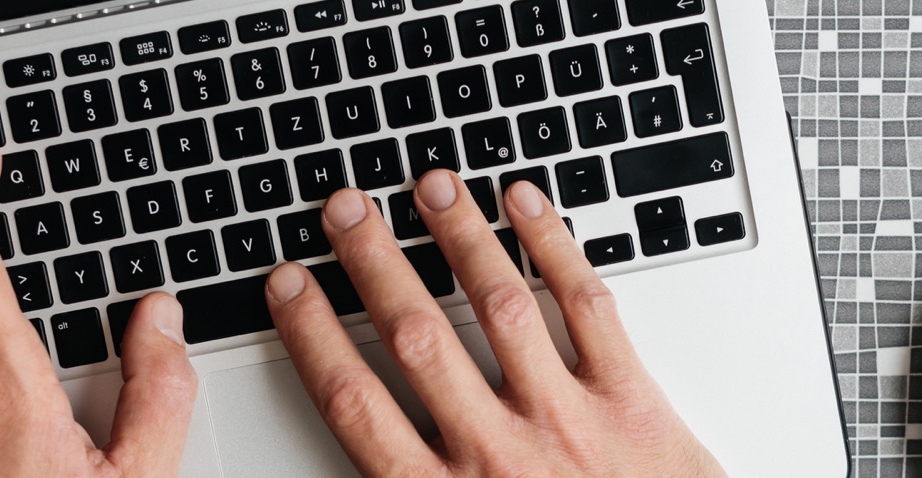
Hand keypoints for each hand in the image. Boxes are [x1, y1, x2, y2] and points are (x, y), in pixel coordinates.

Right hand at [266, 171, 724, 475]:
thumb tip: (362, 432)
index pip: (358, 402)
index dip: (314, 335)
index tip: (291, 285)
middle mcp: (496, 453)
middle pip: (417, 338)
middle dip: (374, 264)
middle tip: (345, 208)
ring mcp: (565, 420)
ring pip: (498, 307)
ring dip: (459, 239)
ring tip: (431, 187)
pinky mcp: (630, 401)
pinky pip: (587, 307)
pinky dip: (554, 247)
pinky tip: (525, 205)